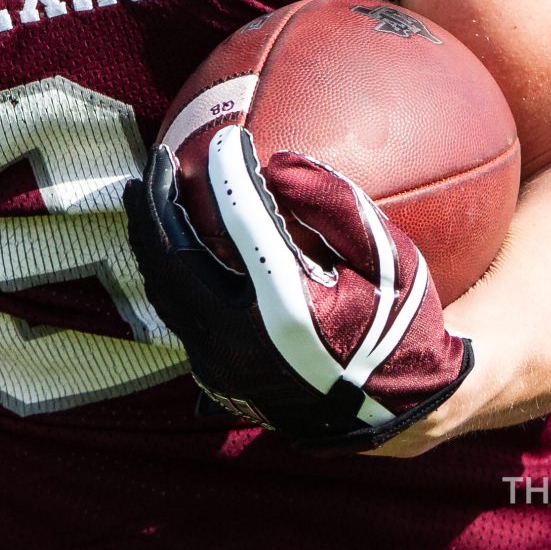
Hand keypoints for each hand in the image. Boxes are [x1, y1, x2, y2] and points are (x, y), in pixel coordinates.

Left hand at [124, 127, 472, 450]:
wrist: (397, 411)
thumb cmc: (402, 324)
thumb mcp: (393, 259)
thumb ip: (338, 205)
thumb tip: (277, 162)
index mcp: (290, 311)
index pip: (241, 221)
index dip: (228, 170)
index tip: (229, 138)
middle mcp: (243, 344)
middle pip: (174, 259)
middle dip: (157, 203)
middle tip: (157, 159)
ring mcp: (221, 366)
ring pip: (165, 290)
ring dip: (152, 236)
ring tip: (148, 190)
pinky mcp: (214, 377)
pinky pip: (177, 312)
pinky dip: (168, 268)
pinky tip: (168, 236)